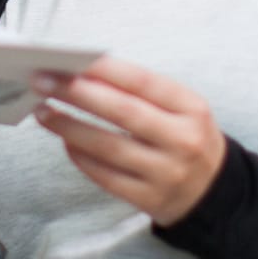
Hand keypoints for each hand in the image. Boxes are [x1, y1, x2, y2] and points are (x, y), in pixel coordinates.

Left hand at [34, 56, 225, 226]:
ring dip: (69, 127)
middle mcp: (182, 140)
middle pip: (122, 112)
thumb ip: (142, 92)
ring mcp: (165, 173)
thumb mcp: (182, 110)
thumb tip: (85, 74)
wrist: (213, 192)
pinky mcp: (149, 199)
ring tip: (44, 112)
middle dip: (77, 93)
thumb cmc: (186, 138)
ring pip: (108, 147)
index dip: (105, 69)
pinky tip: (64, 141)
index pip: (143, 82)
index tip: (70, 59)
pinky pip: (106, 176)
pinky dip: (81, 157)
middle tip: (43, 81)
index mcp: (192, 109)